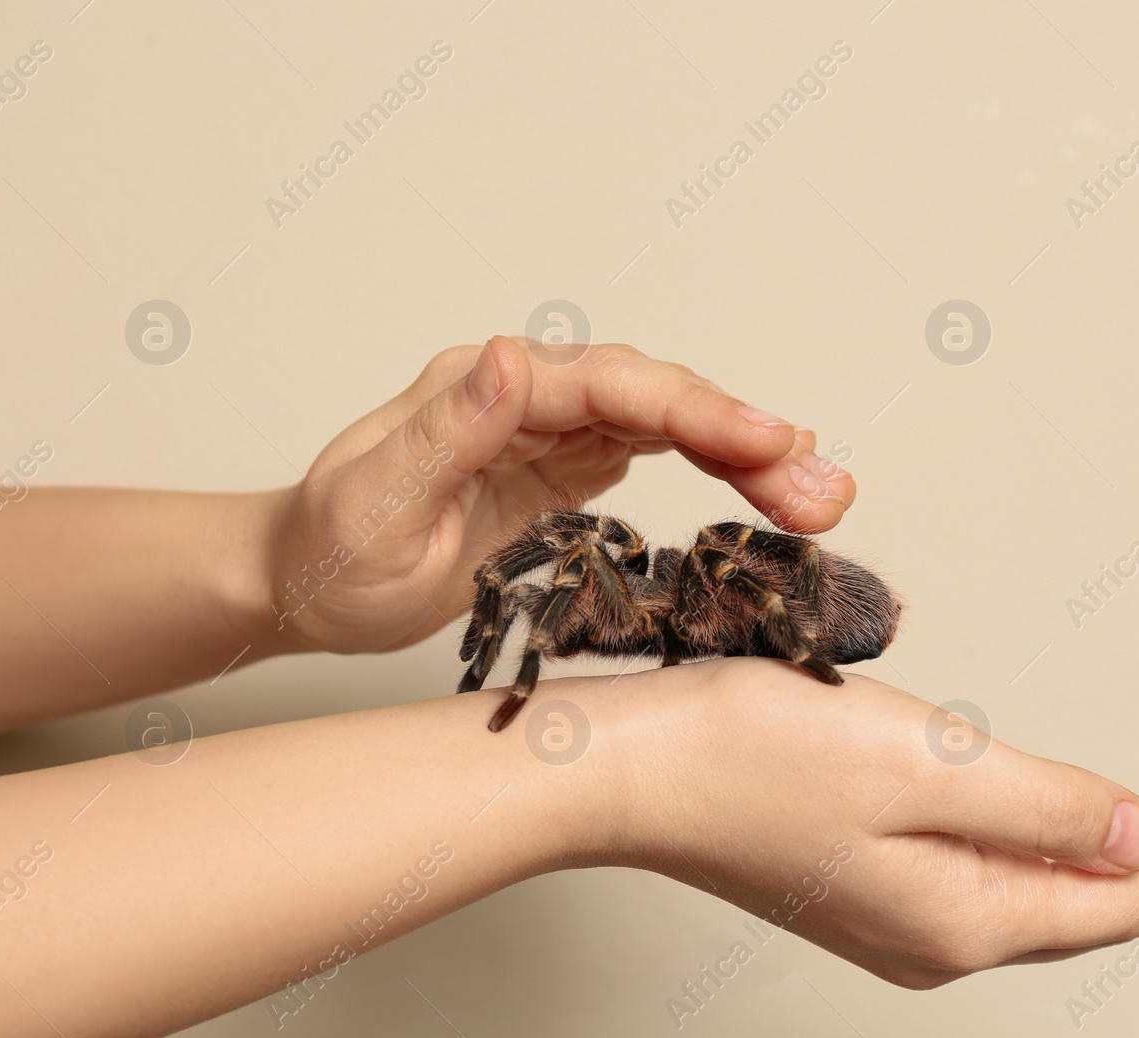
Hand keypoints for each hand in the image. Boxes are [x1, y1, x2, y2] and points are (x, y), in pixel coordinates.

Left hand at [261, 337, 855, 653]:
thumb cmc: (333, 552)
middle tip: (826, 492)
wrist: (312, 584)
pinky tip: (773, 491)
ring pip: (676, 424)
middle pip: (661, 398)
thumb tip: (510, 353)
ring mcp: (559, 428)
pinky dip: (722, 474)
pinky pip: (665, 455)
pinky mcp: (575, 467)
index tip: (769, 441)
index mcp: (486, 387)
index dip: (695, 408)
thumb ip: (444, 431)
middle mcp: (532, 393)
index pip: (611, 384)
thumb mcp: (375, 503)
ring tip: (826, 499)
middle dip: (749, 439)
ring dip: (753, 458)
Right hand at [593, 659, 1138, 988]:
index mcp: (963, 914)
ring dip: (1126, 843)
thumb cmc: (746, 755)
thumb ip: (1045, 806)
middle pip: (1098, 898)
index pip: (1127, 898)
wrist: (631, 768)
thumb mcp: (923, 766)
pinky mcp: (872, 878)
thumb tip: (1134, 840)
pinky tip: (1074, 827)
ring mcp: (903, 911)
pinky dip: (1059, 843)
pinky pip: (1001, 872)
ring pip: (1052, 885)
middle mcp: (939, 932)